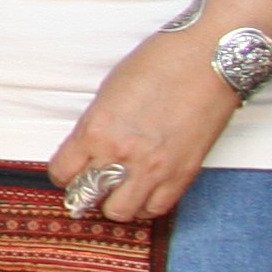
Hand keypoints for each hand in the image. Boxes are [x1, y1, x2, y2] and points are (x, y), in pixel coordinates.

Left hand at [51, 24, 244, 222]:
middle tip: (93, 182)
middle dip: (87, 192)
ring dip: (116, 203)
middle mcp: (123, 153)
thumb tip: (89, 148)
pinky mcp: (184, 174)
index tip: (69, 170)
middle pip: (90, 197)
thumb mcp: (108, 92)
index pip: (63, 172)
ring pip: (122, 211)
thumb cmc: (158, 65)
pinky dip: (146, 205)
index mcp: (97, 129)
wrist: (208, 60)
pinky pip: (157, 208)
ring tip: (119, 188)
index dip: (63, 173)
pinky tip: (144, 191)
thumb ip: (96, 125)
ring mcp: (155, 167)